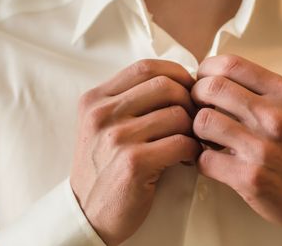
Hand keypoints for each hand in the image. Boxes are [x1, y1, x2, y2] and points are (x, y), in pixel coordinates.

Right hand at [71, 60, 201, 245]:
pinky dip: (192, 149)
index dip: (175, 74)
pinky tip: (186, 157)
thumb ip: (128, 100)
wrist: (87, 213)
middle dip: (189, 100)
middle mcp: (102, 115)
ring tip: (189, 141)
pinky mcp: (134, 163)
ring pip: (177, 114)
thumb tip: (177, 82)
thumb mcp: (101, 125)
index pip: (145, 67)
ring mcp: (116, 138)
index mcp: (95, 100)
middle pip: (165, 86)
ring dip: (193, 128)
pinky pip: (181, 142)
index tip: (188, 89)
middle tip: (194, 117)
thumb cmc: (103, 167)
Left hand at [191, 55, 281, 228]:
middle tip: (197, 106)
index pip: (232, 64)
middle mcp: (274, 117)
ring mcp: (261, 148)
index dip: (208, 69)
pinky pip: (204, 158)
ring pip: (203, 121)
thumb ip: (261, 90)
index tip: (204, 79)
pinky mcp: (249, 177)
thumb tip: (216, 76)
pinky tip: (212, 160)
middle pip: (211, 88)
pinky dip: (201, 159)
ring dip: (196, 129)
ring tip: (205, 135)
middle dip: (196, 95)